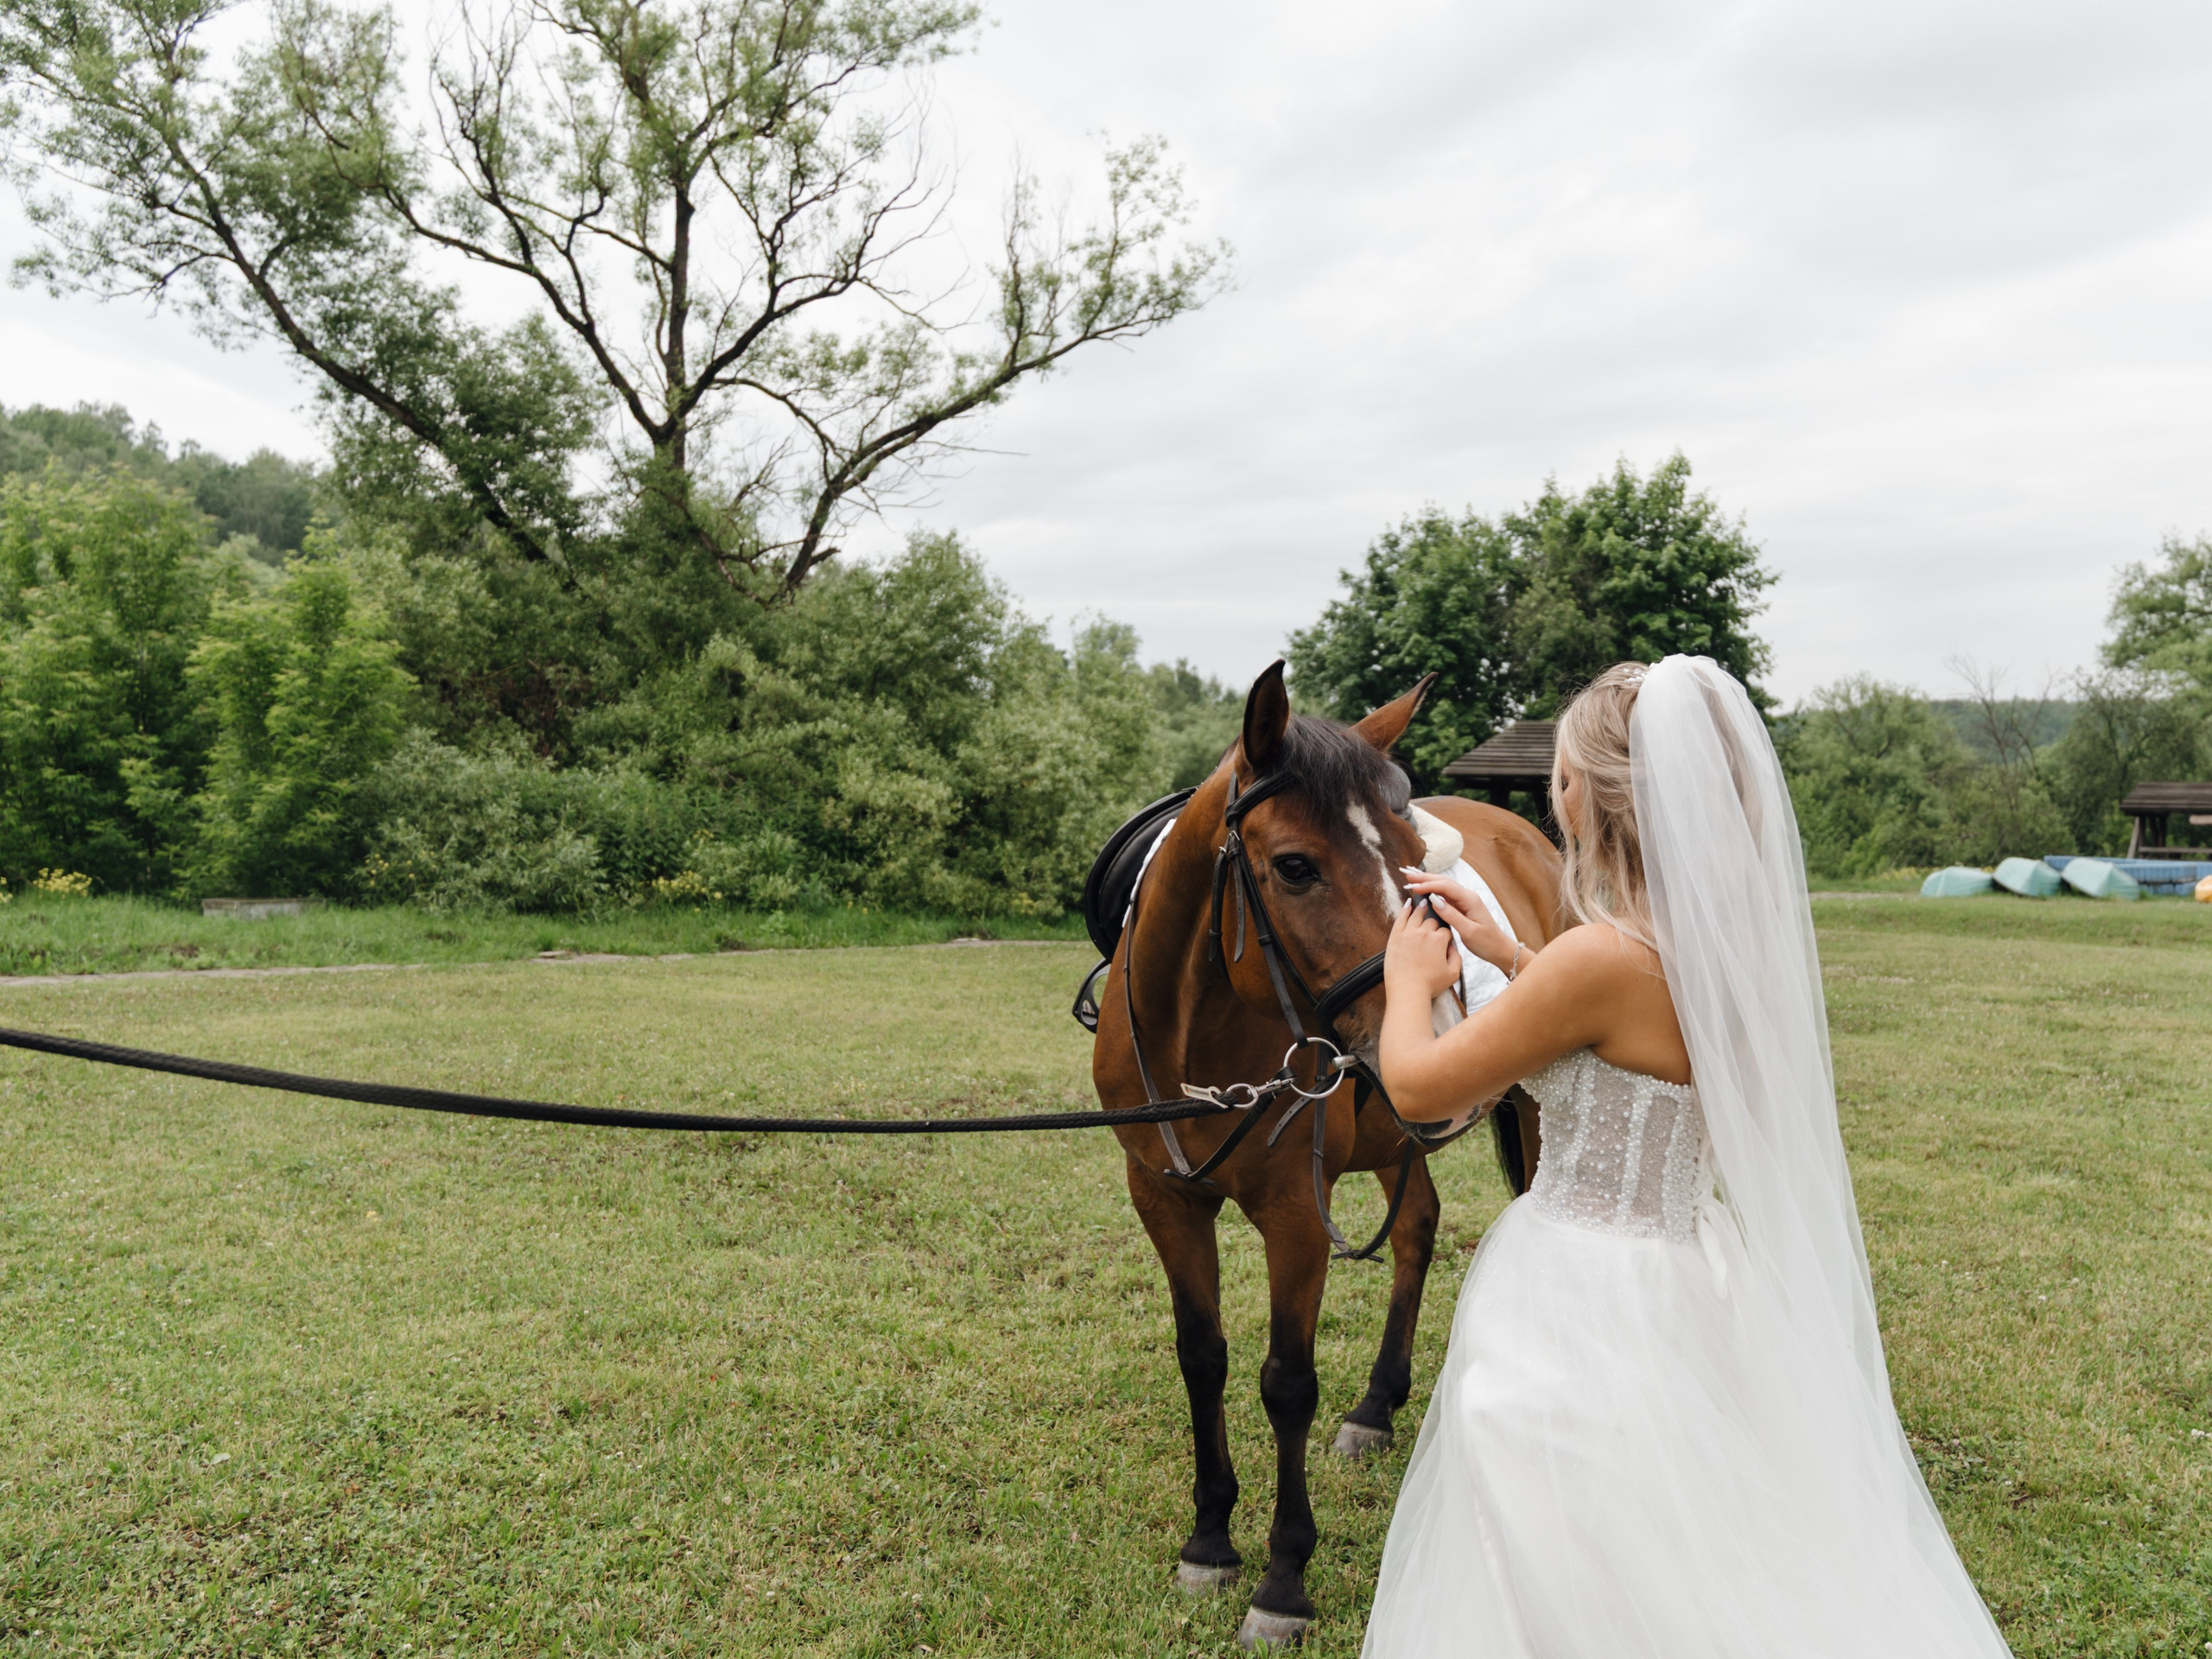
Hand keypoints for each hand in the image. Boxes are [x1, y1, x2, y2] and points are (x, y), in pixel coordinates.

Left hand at [1385, 895, 1461, 1001]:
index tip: (1443, 939)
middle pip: (1432, 921)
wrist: (1408, 990)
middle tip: (1433, 925)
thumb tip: (1453, 947)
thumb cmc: (1430, 985)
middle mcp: (1424, 933)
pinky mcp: (1395, 937)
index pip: (1446, 931)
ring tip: (1424, 903)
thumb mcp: (1453, 974)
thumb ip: (1457, 958)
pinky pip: (1400, 919)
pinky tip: (1408, 904)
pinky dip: (1405, 909)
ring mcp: (1408, 933)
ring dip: (1422, 909)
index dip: (1446, 935)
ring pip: (1416, 915)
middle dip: (1434, 923)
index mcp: (1439, 940)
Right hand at [1403, 871, 1521, 977]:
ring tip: (1411, 879)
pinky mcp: (1461, 907)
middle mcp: (1467, 897)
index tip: (1412, 887)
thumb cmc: (1487, 942)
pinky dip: (1432, 891)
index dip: (1428, 885)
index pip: (1446, 887)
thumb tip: (1435, 901)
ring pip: (1443, 887)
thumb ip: (1452, 915)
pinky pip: (1445, 895)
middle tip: (1407, 875)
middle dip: (1425, 878)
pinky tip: (1424, 890)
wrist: (1499, 949)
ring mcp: (1464, 901)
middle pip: (1444, 882)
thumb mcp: (1469, 931)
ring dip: (1427, 882)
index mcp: (1470, 900)